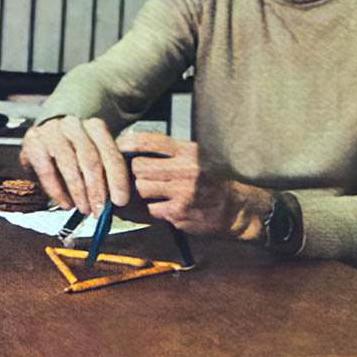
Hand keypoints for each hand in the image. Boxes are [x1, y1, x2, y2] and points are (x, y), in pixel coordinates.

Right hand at [19, 116, 128, 215]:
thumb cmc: (72, 152)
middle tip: (100, 211)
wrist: (41, 139)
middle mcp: (74, 125)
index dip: (117, 179)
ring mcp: (52, 131)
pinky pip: (47, 171)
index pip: (110, 154)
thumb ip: (105, 172)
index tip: (120, 201)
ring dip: (79, 193)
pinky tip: (66, 205)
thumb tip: (118, 200)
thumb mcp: (91, 157)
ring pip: (70, 166)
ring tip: (84, 209)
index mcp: (95, 127)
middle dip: (97, 190)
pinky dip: (58, 192)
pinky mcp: (33, 142)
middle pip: (90, 160)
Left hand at [117, 132, 244, 235]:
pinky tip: (168, 205)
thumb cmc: (214, 179)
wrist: (238, 207)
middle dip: (136, 171)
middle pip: (139, 167)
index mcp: (189, 152)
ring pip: (142, 189)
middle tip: (142, 174)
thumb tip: (136, 146)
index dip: (129, 142)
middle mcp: (185, 170)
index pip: (150, 142)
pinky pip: (153, 209)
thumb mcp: (197, 156)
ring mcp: (182, 193)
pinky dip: (156, 208)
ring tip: (157, 190)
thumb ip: (172, 152)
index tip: (118, 144)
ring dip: (144, 191)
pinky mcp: (180, 213)